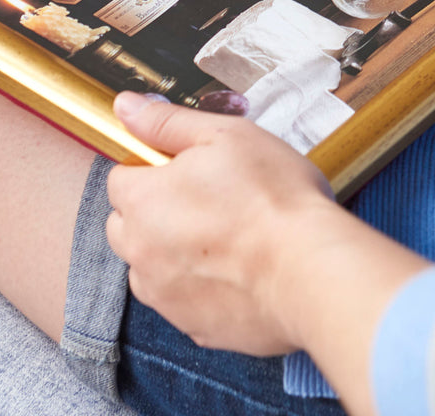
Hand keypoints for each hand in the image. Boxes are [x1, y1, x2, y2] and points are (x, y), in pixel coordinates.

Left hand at [106, 91, 335, 355]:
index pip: (122, 177)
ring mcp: (165, 296)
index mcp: (142, 201)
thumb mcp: (224, 136)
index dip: (154, 167)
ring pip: (152, 265)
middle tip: (208, 199)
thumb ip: (166, 122)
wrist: (313, 271)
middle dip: (155, 210)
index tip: (187, 168)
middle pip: (128, 224)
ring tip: (226, 236)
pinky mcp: (194, 328)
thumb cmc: (274, 198)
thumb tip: (126, 106)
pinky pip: (182, 300)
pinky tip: (237, 269)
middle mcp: (141, 253)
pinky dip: (200, 287)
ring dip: (173, 251)